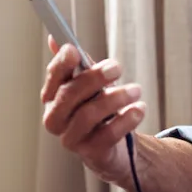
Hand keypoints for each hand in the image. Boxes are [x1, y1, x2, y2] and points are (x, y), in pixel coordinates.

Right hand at [40, 35, 145, 183]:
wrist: (113, 148)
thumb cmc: (99, 110)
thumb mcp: (90, 85)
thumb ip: (77, 65)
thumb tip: (57, 39)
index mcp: (52, 98)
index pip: (52, 78)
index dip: (61, 63)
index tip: (74, 49)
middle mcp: (56, 119)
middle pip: (69, 95)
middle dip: (94, 78)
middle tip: (116, 67)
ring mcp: (72, 138)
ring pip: (88, 115)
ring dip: (115, 98)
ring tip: (136, 90)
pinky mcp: (92, 153)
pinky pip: (108, 135)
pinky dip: (126, 120)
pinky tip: (139, 109)